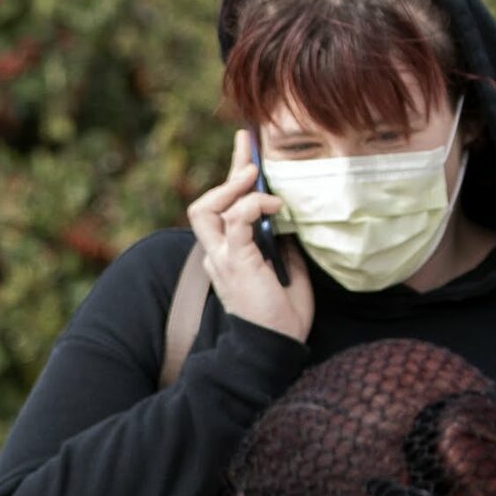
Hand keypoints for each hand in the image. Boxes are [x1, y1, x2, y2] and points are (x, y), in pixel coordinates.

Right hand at [187, 132, 313, 343]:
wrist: (276, 347)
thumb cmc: (282, 319)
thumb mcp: (289, 273)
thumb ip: (283, 248)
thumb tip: (289, 225)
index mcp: (228, 257)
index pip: (223, 211)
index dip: (232, 178)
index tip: (248, 150)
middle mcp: (217, 255)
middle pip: (206, 204)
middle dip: (228, 171)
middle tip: (250, 147)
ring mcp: (222, 258)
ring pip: (207, 208)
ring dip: (231, 185)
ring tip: (254, 174)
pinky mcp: (234, 261)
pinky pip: (234, 220)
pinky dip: (252, 205)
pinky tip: (274, 204)